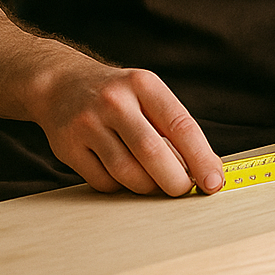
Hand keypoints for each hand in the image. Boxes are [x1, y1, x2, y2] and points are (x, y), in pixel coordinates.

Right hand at [30, 54, 221, 195]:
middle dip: (175, 180)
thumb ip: (174, 127)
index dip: (201, 158)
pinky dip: (121, 187)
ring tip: (155, 181)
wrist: (60, 85)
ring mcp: (87, 125)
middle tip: (183, 190)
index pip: (181, 125)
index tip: (213, 181)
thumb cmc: (117, 95)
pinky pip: (103, 182)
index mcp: (144, 85)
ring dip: (148, 186)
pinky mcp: (67, 148)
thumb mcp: (148, 95)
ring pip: (127, 172)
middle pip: (152, 152)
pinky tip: (125, 176)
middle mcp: (114, 102)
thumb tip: (205, 168)